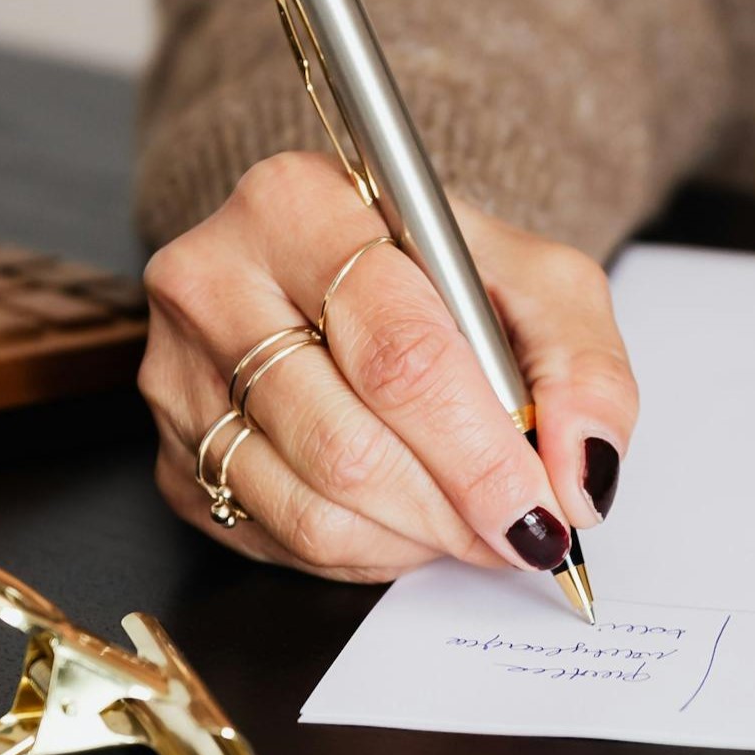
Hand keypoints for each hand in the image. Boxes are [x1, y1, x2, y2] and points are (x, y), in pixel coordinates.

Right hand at [138, 152, 636, 581]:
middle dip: (454, 510)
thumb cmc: (438, 274)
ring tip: (465, 519)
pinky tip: (402, 515)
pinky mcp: (172, 453)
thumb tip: (581, 472)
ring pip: (311, 506)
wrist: (346, 271)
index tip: (543, 508)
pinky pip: (277, 538)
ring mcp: (177, 372)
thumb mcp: (537, 280)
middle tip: (519, 533)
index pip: (398, 352)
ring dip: (414, 538)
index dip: (481, 451)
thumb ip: (582, 366)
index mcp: (299, 204)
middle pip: (348, 443)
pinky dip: (364, 551)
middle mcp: (214, 280)